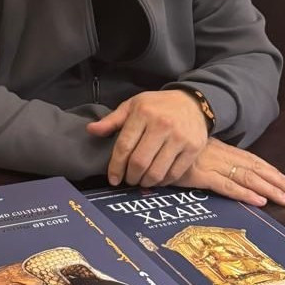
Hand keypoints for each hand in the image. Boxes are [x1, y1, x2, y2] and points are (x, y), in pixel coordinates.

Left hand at [86, 90, 207, 186]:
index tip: (113, 178)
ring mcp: (180, 137)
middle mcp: (162, 125)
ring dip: (145, 182)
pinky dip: (163, 181)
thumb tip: (91, 130)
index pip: (124, 146)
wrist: (192, 102)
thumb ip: (112, 121)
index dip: (116, 166)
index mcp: (143, 113)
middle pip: (140, 162)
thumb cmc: (157, 105)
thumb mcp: (132, 106)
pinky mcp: (194, 148)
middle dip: (131, 177)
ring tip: (141, 181)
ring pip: (157, 171)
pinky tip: (157, 179)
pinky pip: (175, 173)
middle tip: (128, 180)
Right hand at [174, 137, 284, 206]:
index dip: (268, 169)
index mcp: (217, 148)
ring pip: (246, 177)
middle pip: (253, 168)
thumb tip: (216, 169)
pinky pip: (226, 186)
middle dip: (276, 181)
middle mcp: (218, 154)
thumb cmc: (164, 148)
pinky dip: (245, 193)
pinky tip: (260, 201)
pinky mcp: (199, 175)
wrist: (147, 141)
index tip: (284, 179)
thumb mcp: (188, 151)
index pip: (249, 159)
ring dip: (269, 188)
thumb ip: (202, 158)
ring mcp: (209, 164)